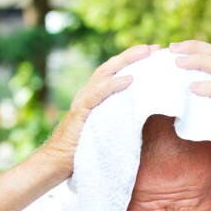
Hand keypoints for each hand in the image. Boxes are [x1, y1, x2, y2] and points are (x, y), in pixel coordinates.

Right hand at [39, 43, 159, 178]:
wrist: (56, 163)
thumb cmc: (81, 151)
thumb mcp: (105, 130)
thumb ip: (117, 119)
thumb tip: (142, 117)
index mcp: (93, 96)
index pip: (114, 73)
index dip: (132, 61)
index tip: (153, 54)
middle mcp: (87, 93)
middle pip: (111, 66)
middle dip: (133, 54)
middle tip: (155, 47)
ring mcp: (83, 100)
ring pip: (105, 73)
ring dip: (126, 61)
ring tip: (146, 53)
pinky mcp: (80, 112)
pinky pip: (98, 94)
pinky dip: (113, 84)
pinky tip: (129, 79)